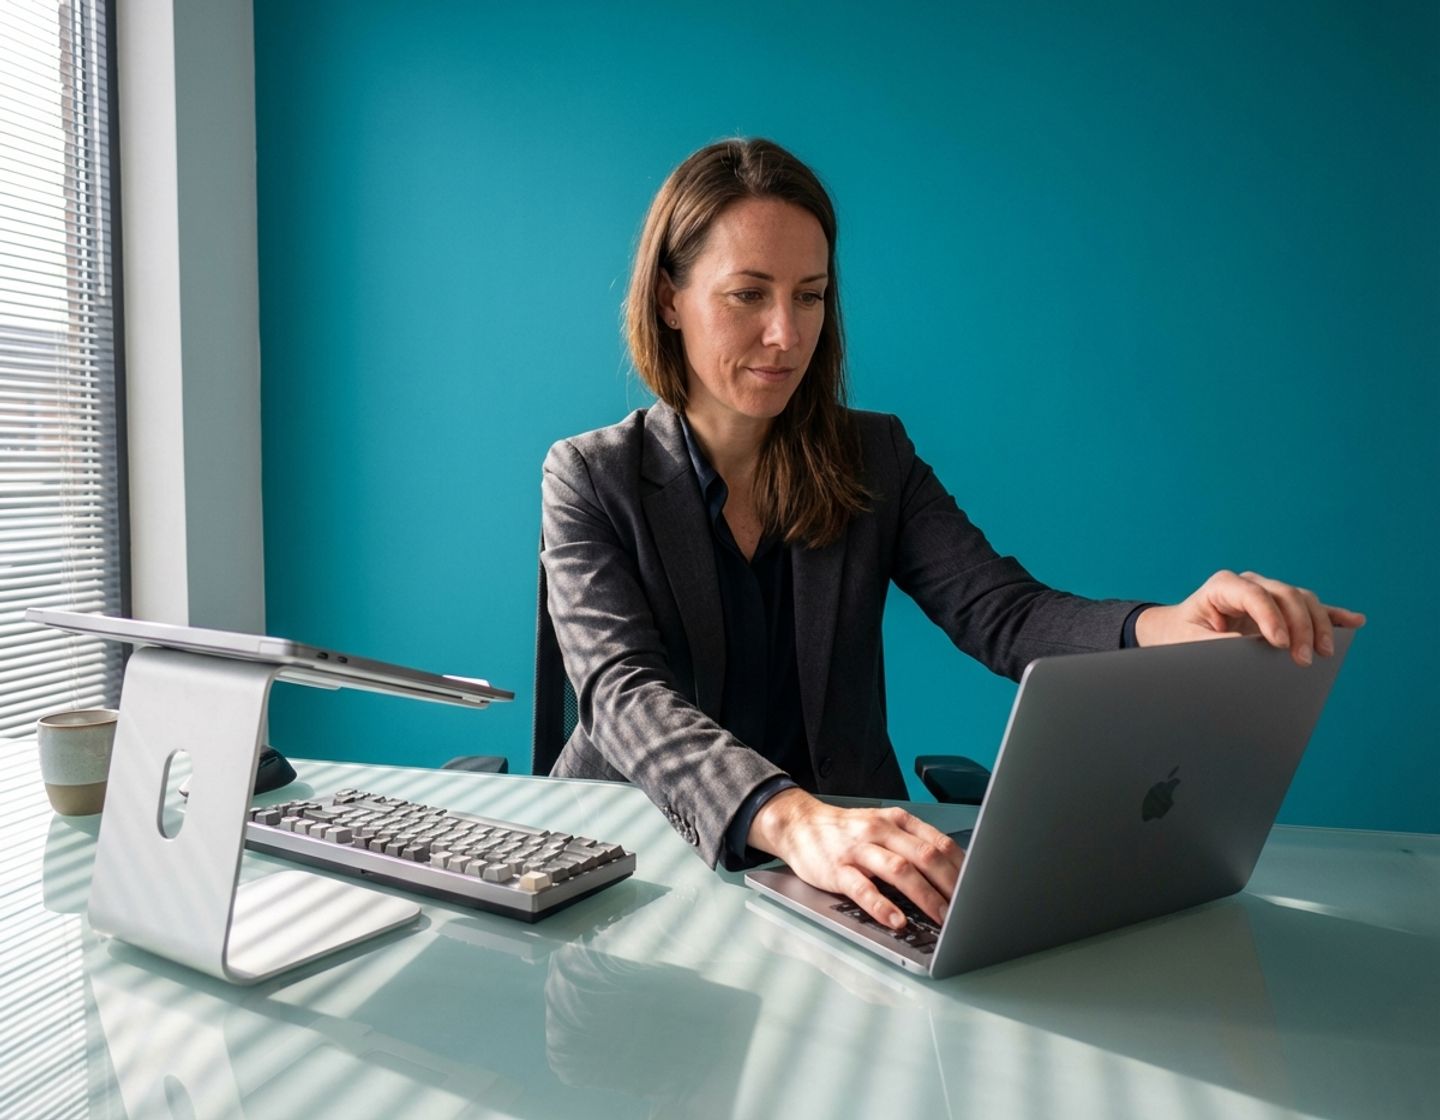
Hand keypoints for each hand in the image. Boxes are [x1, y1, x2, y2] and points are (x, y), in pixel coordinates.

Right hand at [747, 787, 963, 929]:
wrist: (798, 824)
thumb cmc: (846, 832)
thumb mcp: (882, 827)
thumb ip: (912, 845)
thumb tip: (953, 875)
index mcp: (897, 821)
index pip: (940, 842)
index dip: (963, 868)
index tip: (979, 890)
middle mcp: (880, 831)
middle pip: (925, 856)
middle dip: (952, 886)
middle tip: (967, 911)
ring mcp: (858, 849)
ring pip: (899, 870)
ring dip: (925, 897)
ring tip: (943, 919)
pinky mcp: (837, 869)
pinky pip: (863, 888)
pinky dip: (882, 906)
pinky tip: (896, 920)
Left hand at [1135, 570, 1365, 666]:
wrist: (1177, 631)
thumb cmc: (1179, 635)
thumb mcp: (1186, 641)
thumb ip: (1212, 644)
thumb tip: (1243, 649)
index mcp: (1223, 586)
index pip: (1254, 595)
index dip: (1270, 617)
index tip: (1278, 644)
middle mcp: (1250, 584)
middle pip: (1286, 595)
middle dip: (1299, 627)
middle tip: (1303, 660)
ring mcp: (1269, 593)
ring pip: (1304, 599)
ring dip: (1319, 625)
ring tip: (1325, 653)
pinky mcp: (1282, 609)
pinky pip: (1312, 609)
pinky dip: (1334, 615)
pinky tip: (1355, 622)